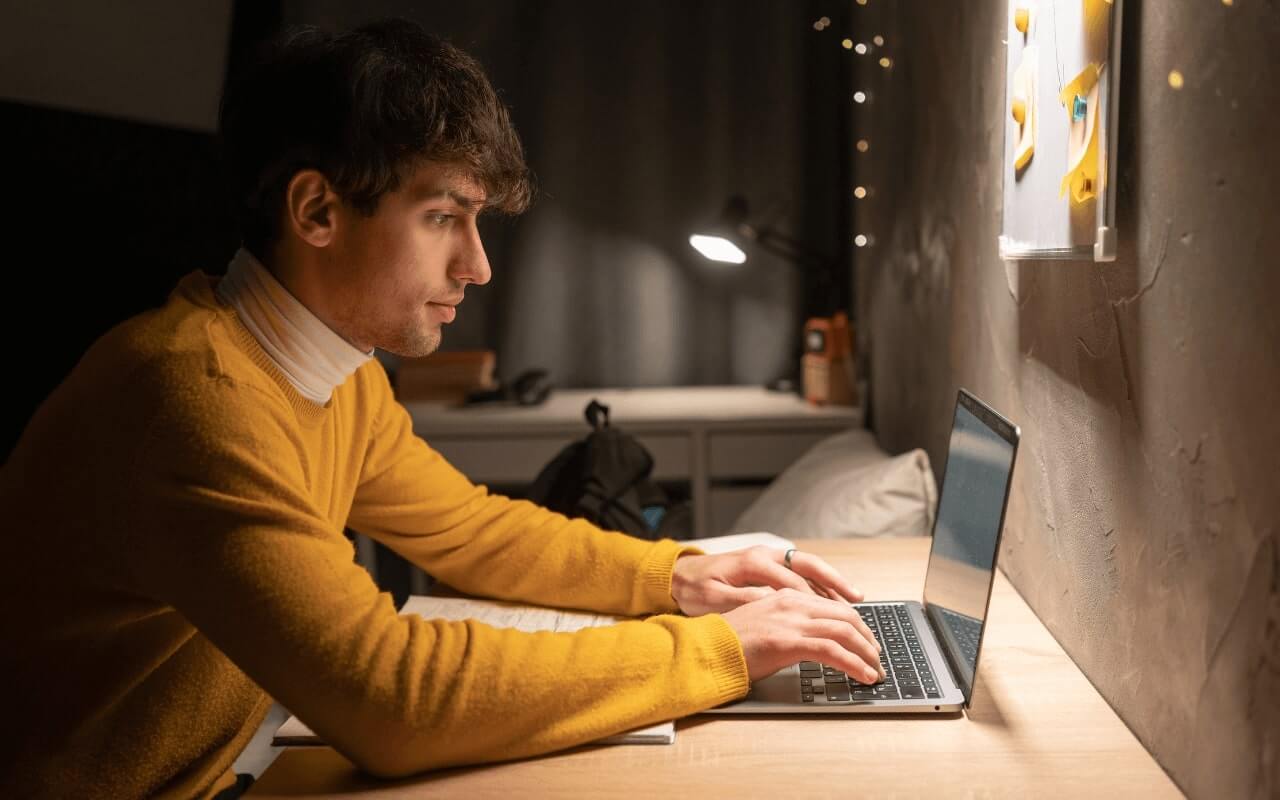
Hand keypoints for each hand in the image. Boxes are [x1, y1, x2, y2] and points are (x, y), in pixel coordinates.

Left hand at [670, 545, 863, 616]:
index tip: (831, 620)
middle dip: (836, 583)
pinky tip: (832, 600)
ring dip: (832, 584)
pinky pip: (801, 572)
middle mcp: (765, 555)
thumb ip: (744, 601)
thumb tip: (773, 605)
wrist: (677, 575)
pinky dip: (820, 585)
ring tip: (855, 602)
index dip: (814, 601)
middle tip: (858, 601)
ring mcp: (769, 558)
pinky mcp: (768, 565)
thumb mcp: (713, 599)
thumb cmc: (693, 589)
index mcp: (753, 562)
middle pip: (810, 566)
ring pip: (809, 568)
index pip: (793, 581)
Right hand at [721, 588, 884, 682]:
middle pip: (845, 615)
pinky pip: (832, 650)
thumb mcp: (762, 625)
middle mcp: (791, 603)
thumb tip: (811, 642)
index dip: (856, 624)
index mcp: (785, 597)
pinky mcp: (788, 641)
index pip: (832, 605)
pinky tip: (863, 676)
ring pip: (845, 631)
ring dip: (866, 653)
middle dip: (867, 637)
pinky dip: (854, 663)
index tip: (865, 641)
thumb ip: (787, 625)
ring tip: (876, 671)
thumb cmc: (729, 642)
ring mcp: (790, 620)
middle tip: (876, 657)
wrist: (706, 649)